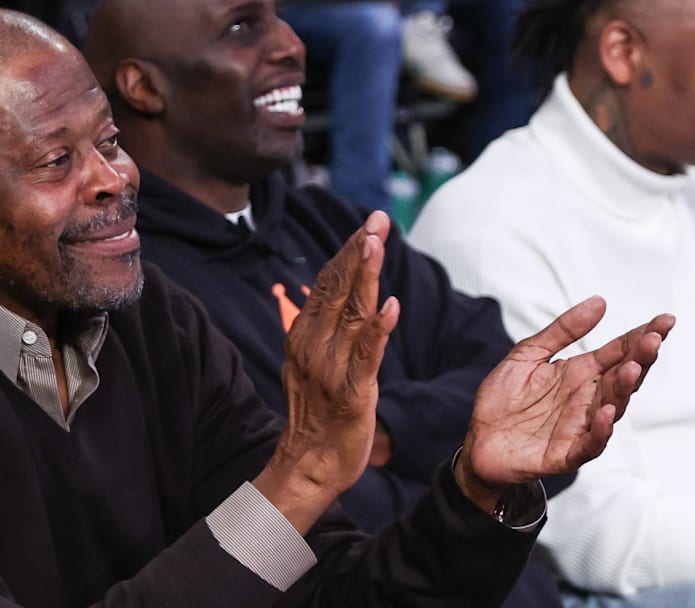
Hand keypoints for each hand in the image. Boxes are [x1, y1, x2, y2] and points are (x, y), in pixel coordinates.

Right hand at [255, 211, 399, 532]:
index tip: (368, 222)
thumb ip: (323, 325)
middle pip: (337, 289)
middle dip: (358, 251)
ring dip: (365, 277)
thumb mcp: (312, 360)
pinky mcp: (352, 392)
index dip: (349, 251)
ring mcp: (331, 368)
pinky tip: (390, 306)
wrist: (309, 462)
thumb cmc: (317, 411)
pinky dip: (378, 330)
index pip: (327, 283)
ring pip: (351, 314)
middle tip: (376, 219)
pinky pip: (366, 356)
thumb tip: (336, 291)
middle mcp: (313, 345)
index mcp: (304, 334)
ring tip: (377, 244)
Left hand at [456, 296, 673, 511]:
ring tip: (632, 368)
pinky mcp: (566, 453)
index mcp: (580, 373)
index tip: (665, 320)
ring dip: (623, 389)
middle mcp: (587, 399)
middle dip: (640, 358)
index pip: (618, 352)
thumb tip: (599, 301)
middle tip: (653, 339)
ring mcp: (580, 426)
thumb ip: (562, 331)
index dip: (641, 336)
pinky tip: (606, 412)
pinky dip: (601, 430)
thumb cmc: (504, 399)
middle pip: (622, 377)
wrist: (479, 441)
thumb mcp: (527, 355)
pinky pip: (589, 443)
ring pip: (612, 408)